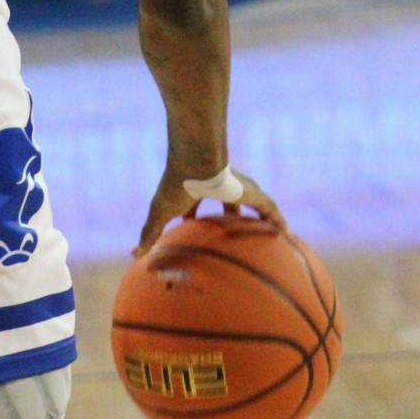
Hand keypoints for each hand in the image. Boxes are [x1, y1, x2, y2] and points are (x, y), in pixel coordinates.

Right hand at [136, 165, 285, 254]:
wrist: (197, 162)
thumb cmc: (177, 184)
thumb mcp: (161, 213)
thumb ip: (150, 234)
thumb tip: (133, 256)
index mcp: (197, 191)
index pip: (197, 207)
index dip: (198, 219)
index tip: (197, 231)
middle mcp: (220, 188)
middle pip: (228, 205)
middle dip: (231, 217)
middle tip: (234, 230)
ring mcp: (238, 189)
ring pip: (251, 204)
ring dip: (258, 218)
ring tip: (267, 233)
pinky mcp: (252, 192)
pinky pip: (270, 208)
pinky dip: (277, 219)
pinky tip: (286, 232)